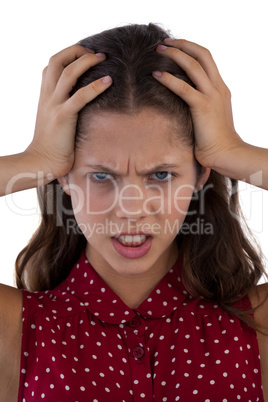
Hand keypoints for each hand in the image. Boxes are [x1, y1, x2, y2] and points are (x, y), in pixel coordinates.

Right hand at [26, 45, 111, 177]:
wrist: (42, 161)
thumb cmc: (52, 144)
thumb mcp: (53, 120)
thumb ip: (61, 107)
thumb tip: (78, 103)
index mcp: (45, 95)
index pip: (51, 64)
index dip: (68, 54)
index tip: (85, 54)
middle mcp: (47, 95)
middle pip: (57, 60)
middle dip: (77, 51)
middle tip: (97, 53)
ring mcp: (54, 104)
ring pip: (68, 72)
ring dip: (87, 61)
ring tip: (103, 58)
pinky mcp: (63, 116)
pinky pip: (80, 96)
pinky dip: (96, 86)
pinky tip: (109, 81)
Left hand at [153, 39, 242, 168]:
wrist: (226, 153)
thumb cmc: (215, 141)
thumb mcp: (210, 117)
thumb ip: (201, 105)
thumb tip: (184, 104)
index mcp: (220, 89)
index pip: (207, 60)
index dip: (191, 49)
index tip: (175, 47)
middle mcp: (218, 88)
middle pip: (203, 54)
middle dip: (183, 44)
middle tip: (164, 42)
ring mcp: (212, 96)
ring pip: (194, 65)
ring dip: (175, 54)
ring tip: (158, 50)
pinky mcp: (203, 107)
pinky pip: (184, 88)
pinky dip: (169, 79)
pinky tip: (156, 74)